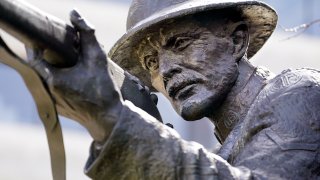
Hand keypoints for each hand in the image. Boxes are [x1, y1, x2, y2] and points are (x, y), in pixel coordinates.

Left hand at [27, 10, 122, 142]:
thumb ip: (87, 34)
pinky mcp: (58, 109)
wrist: (108, 119)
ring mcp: (52, 102)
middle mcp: (48, 92)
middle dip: (50, 57)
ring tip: (71, 65)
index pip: (34, 57)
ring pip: (46, 79)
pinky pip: (52, 91)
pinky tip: (75, 81)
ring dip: (54, 70)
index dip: (39, 45)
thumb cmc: (103, 90)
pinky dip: (59, 82)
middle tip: (65, 51)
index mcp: (53, 79)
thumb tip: (75, 14)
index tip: (49, 39)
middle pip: (40, 68)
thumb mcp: (97, 58)